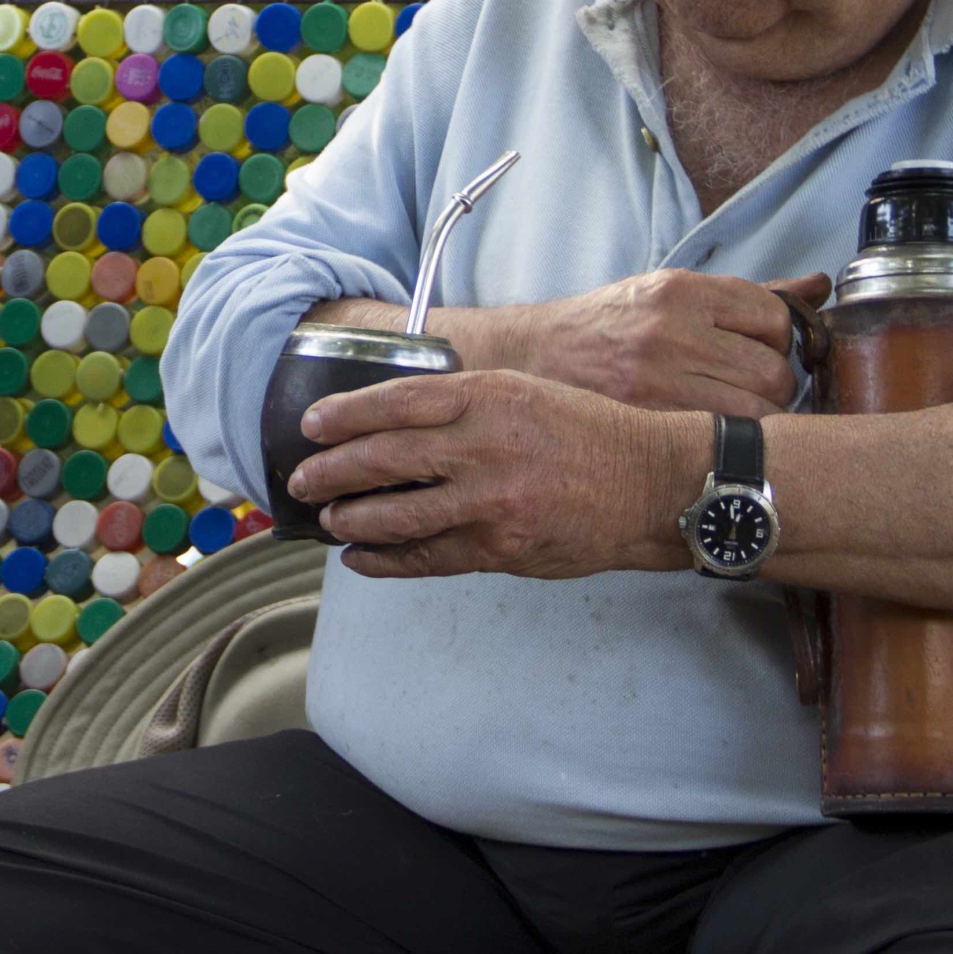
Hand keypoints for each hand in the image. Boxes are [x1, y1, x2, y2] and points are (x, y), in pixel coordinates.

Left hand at [288, 368, 701, 579]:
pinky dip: (386, 561)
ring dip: (351, 520)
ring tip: (329, 520)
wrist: (650, 483)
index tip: (311, 425)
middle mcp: (483, 446)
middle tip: (302, 480)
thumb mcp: (525, 392)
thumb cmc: (589, 433)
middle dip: (331, 471)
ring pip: (397, 515)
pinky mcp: (501, 547)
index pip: (395, 402)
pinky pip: (428, 558)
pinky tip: (361, 559)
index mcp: (488, 396)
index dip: (343, 414)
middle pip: (383, 458)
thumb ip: (465, 403)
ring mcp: (490, 501)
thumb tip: (396, 419)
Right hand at [477, 270, 823, 415]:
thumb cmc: (611, 325)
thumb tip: (819, 285)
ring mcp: (658, 379)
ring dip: (758, 417)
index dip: (779, 339)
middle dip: (776, 384)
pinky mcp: (646, 419)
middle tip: (752, 387)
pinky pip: (720, 436)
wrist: (535, 355)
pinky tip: (711, 430)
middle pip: (773, 370)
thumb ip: (748, 296)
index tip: (764, 349)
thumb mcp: (673, 294)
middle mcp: (672, 329)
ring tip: (734, 412)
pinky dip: (728, 437)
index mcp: (681, 289)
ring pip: (756, 411)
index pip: (774, 315)